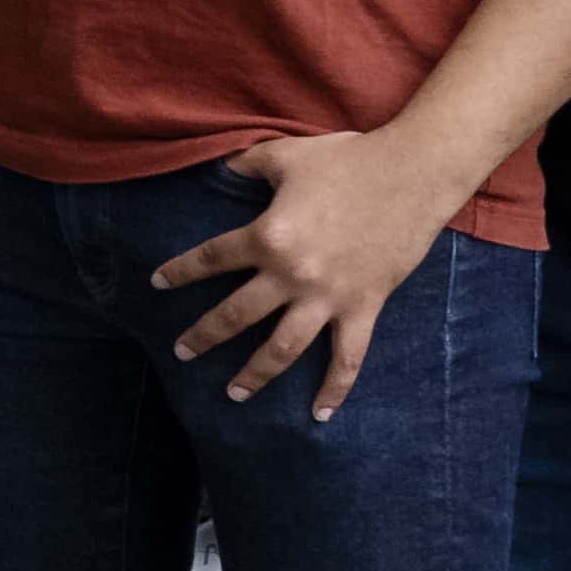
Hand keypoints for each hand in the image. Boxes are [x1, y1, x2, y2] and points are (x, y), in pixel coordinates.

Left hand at [147, 124, 461, 413]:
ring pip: (282, 349)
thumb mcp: (287, 155)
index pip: (211, 260)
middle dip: (203, 336)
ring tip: (233, 393)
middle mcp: (291, 275)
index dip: (180, 273)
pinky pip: (347, 358)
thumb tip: (221, 164)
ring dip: (255, 375)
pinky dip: (334, 390)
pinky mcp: (364, 307)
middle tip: (182, 352)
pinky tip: (319, 415)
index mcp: (268, 236)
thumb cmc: (349, 159)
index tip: (156, 284)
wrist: (414, 172)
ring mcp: (328, 297)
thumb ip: (248, 163)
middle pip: (236, 315)